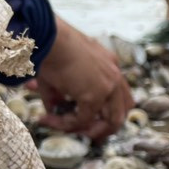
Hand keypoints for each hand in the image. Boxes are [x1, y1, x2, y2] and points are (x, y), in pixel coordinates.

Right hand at [33, 19, 131, 141]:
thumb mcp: (60, 71)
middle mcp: (114, 75)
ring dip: (92, 131)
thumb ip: (60, 94)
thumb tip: (52, 110)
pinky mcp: (95, 96)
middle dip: (106, 126)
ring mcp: (108, 86)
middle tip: (87, 133)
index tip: (79, 113)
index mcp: (110, 65)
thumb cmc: (48, 46)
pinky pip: (83, 120)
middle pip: (123, 111)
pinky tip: (47, 120)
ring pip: (112, 121)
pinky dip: (66, 124)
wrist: (46, 35)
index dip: (105, 110)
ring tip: (69, 130)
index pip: (119, 94)